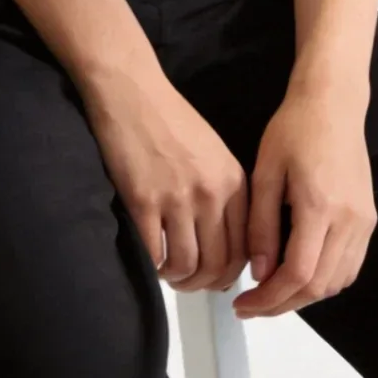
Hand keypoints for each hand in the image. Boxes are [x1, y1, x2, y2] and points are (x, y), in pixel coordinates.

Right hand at [80, 66, 251, 292]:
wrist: (133, 93)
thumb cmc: (172, 120)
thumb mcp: (215, 154)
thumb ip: (226, 196)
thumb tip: (226, 248)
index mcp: (234, 182)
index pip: (245, 249)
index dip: (230, 273)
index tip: (215, 277)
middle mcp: (211, 194)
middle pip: (217, 265)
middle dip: (203, 284)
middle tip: (187, 282)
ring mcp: (177, 199)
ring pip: (186, 265)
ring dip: (176, 279)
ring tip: (167, 272)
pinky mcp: (143, 201)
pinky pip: (154, 254)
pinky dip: (152, 266)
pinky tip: (149, 259)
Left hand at [232, 74, 375, 317]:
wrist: (333, 103)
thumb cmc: (293, 130)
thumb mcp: (265, 172)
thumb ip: (261, 225)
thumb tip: (259, 274)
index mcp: (318, 206)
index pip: (298, 274)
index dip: (269, 298)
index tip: (243, 306)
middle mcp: (348, 220)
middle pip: (319, 286)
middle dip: (283, 304)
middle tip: (252, 306)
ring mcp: (364, 222)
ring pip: (337, 282)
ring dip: (305, 296)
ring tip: (272, 292)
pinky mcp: (369, 220)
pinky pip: (350, 267)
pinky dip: (325, 281)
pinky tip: (301, 274)